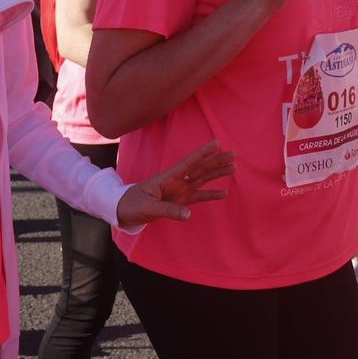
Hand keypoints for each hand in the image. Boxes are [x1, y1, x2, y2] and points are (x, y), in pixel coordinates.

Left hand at [115, 140, 235, 227]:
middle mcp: (176, 181)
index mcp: (167, 177)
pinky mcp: (180, 201)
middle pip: (200, 168)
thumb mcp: (148, 208)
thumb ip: (168, 211)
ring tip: (233, 167)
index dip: (202, 153)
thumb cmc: (133, 204)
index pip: (188, 163)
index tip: (216, 143)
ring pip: (202, 179)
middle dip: (216, 161)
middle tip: (233, 154)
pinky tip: (224, 192)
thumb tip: (188, 215)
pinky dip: (211, 195)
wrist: (124, 210)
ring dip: (217, 173)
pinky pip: (199, 196)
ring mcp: (179, 190)